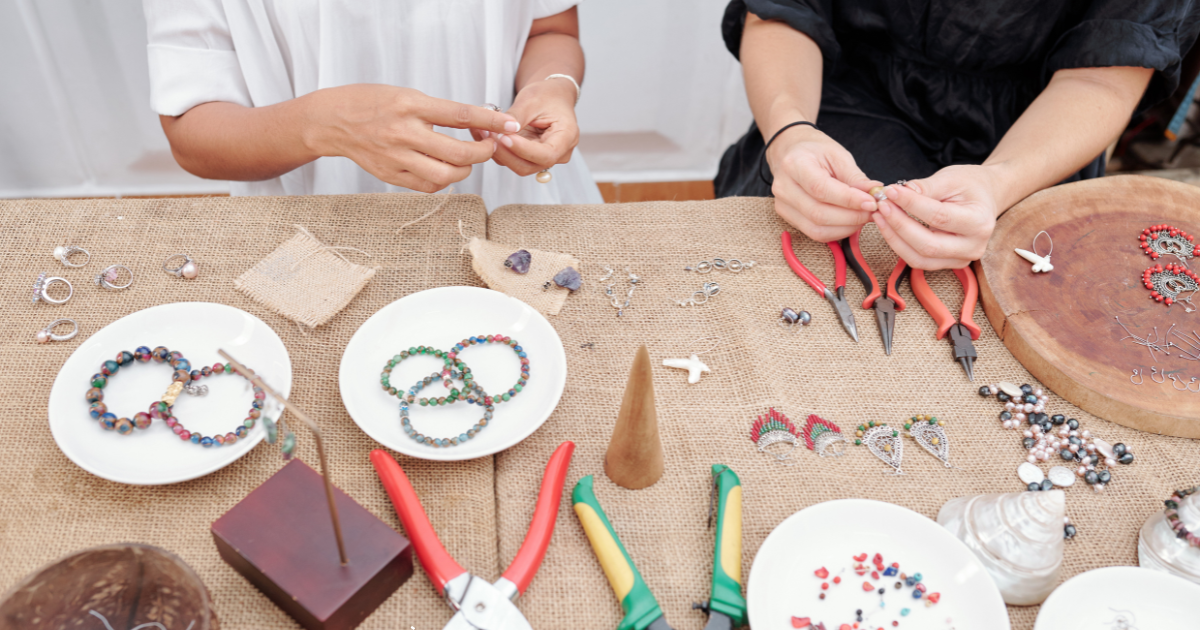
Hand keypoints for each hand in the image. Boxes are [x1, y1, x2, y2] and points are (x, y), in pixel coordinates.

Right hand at [305, 84, 519, 192]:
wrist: (331, 121)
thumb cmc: (372, 102)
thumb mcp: (407, 94)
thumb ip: (439, 111)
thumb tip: (478, 122)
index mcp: (410, 105)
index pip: (461, 115)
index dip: (491, 122)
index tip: (510, 124)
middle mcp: (404, 132)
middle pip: (458, 153)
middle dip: (484, 154)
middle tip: (490, 148)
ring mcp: (396, 157)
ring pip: (446, 175)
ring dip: (466, 170)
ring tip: (467, 160)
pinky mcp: (390, 175)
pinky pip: (428, 185)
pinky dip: (445, 180)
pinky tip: (445, 169)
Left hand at [477, 78, 578, 176]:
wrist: (551, 97)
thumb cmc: (547, 95)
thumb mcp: (532, 100)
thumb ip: (517, 117)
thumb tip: (502, 130)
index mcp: (567, 137)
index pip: (546, 154)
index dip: (523, 150)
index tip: (505, 137)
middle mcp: (559, 153)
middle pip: (531, 165)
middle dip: (507, 153)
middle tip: (488, 134)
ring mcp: (544, 158)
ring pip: (519, 166)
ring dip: (500, 152)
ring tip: (484, 132)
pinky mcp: (531, 158)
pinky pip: (513, 160)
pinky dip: (499, 151)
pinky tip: (487, 136)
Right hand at [766, 124, 880, 242]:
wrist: (791, 151)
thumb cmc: (815, 151)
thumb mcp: (838, 156)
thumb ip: (855, 178)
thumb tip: (875, 195)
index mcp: (795, 165)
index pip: (821, 189)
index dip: (849, 200)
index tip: (871, 202)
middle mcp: (783, 188)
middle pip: (819, 214)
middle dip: (852, 217)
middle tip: (873, 211)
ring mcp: (782, 205)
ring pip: (817, 229)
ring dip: (846, 227)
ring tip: (863, 216)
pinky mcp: (787, 217)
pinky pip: (815, 233)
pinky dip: (837, 232)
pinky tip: (849, 222)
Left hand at [872, 165, 999, 269]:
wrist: (985, 197)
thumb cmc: (970, 185)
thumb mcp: (951, 178)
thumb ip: (926, 187)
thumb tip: (898, 193)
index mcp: (979, 222)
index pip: (938, 217)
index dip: (911, 204)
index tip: (891, 191)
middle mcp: (973, 247)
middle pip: (927, 244)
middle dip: (899, 225)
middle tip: (881, 205)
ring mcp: (961, 260)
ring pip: (919, 258)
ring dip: (894, 238)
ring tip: (880, 215)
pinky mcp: (947, 264)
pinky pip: (917, 260)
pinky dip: (899, 245)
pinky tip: (888, 227)